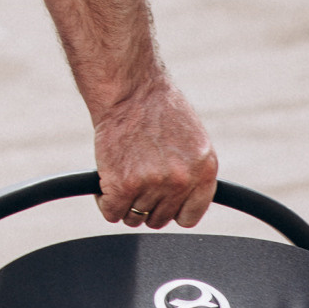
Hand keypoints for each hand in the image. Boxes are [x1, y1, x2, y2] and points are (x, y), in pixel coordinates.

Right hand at [89, 70, 217, 229]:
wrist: (129, 89)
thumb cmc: (156, 108)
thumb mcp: (192, 140)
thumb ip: (192, 173)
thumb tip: (184, 200)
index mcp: (204, 170)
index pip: (189, 216)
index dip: (171, 210)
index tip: (160, 202)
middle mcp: (181, 181)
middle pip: (158, 218)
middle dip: (145, 204)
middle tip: (134, 180)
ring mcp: (152, 184)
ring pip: (133, 217)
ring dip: (124, 202)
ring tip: (120, 176)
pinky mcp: (122, 185)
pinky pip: (112, 213)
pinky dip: (105, 201)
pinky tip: (105, 183)